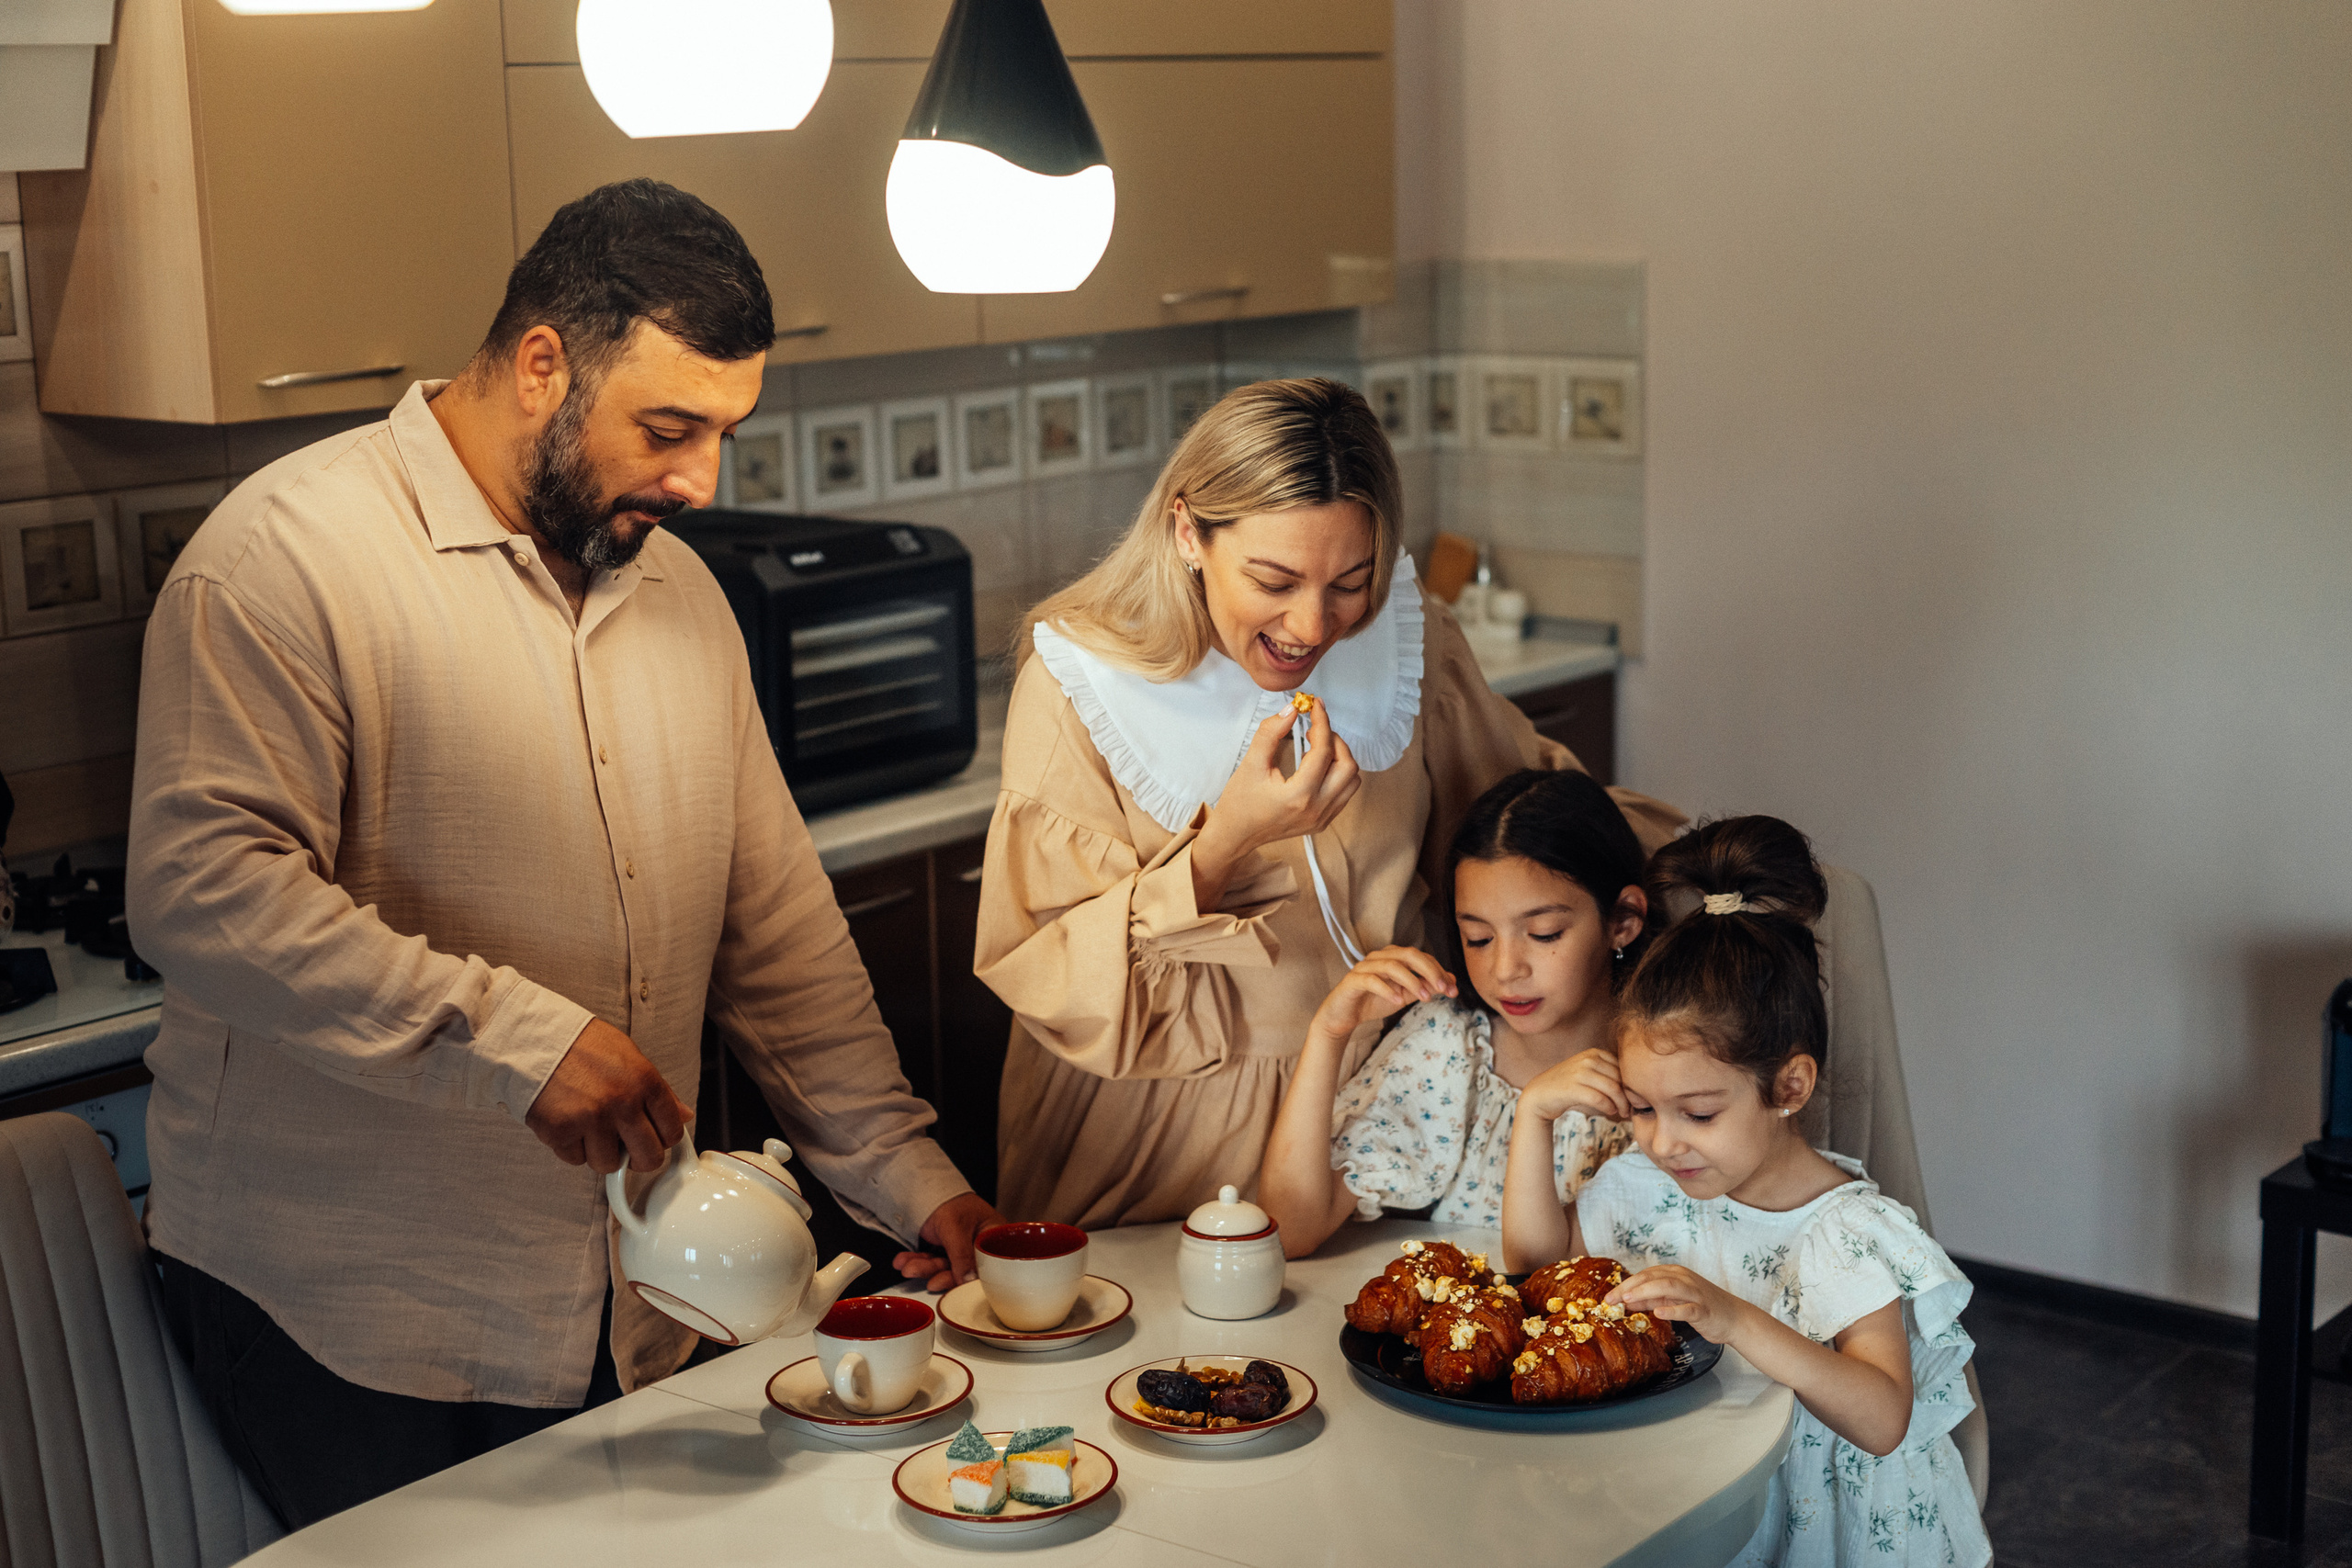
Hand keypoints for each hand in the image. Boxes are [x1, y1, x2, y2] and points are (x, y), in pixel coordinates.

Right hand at [526, 1017, 690, 1174]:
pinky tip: (568, 1123)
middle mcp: (622, 1103)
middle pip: (648, 1157)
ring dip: (601, 1153)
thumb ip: (659, 1090)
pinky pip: (575, 1159)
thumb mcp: (629, 1056)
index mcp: (644, 1081)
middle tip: (629, 1150)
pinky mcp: (561, 1133)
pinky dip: (572, 1148)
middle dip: (640, 1160)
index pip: (672, 1130)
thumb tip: (683, 1115)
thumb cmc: (581, 1044)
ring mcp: (591, 1120)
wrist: (533, 1038)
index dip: (664, 1139)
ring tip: (592, 1130)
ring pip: (609, 1164)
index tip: (656, 1138)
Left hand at [891, 1192, 1005, 1292]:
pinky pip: (932, 1262)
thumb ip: (962, 1255)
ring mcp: (961, 1249)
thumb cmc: (949, 1200)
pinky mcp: (945, 1251)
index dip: (973, 1278)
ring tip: (907, 1267)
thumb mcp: (956, 1227)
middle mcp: (979, 1245)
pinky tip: (904, 1261)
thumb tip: (968, 1281)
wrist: (924, 1188)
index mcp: (992, 1236)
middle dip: (940, 1273)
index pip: (988, 1264)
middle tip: (929, 1281)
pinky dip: (918, 1262)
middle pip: (964, 1269)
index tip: (956, 1285)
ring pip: (944, 1267)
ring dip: (924, 1268)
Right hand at [1193, 699, 1360, 900]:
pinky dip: (1338, 774)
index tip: (1316, 706)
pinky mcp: (1323, 822)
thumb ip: (1270, 733)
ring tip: (1318, 747)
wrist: (1235, 835)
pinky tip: (1318, 766)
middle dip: (1335, 741)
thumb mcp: (1251, 763)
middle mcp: (1316, 809)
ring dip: (1340, 758)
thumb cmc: (1239, 802)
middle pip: (1347, 766)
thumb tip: (1291, 710)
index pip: (1324, 751)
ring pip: (1351, 781)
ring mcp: (1322, 818)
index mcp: (1299, 795)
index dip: (1322, 723)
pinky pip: (1344, 794)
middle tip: (1316, 729)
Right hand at [1310, 945, 1455, 1040]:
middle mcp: (1379, 957)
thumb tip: (1451, 980)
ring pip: (1392, 966)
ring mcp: (1364, 967)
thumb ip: (1424, 987)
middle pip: (1408, 954)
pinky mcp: (1352, 980)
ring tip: (1424, 997)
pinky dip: (1387, 989)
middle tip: (1444, 988)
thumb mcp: (1404, 995)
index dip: (1438, 970)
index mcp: (1393, 957)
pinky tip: (1398, 1001)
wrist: (1343, 1016)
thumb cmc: (1374, 1001)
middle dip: (1429, 970)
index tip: (1453, 988)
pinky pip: (1371, 980)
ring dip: (1412, 981)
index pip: (1421, 957)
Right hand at [1518, 1047, 1628, 1122]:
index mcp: (1594, 1052)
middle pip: (1620, 1079)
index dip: (1632, 1084)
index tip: (1633, 1098)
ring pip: (1613, 1089)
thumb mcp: (1589, 1072)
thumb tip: (1636, 1085)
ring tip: (1622, 1112)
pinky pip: (1600, 1099)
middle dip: (1628, 1097)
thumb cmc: (1569, 1086)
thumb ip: (1608, 1073)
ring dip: (1621, 1104)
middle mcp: (1588, 1059)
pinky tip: (1610, 1111)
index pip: (1624, 1068)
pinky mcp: (1572, 1087)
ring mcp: (1579, 1072)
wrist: (1540, 1094)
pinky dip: (1609, 1107)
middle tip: (1630, 1109)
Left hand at [1608, 1265, 1751, 1343]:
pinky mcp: (1704, 1310)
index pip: (1645, 1274)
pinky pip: (1687, 1308)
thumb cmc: (1702, 1308)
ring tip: (1628, 1300)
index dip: (1625, 1284)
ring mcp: (1695, 1293)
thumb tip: (1625, 1300)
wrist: (1734, 1318)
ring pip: (1668, 1287)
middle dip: (1629, 1287)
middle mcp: (1684, 1279)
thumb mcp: (1672, 1301)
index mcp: (1675, 1274)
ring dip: (1646, 1292)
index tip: (1608, 1297)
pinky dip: (1672, 1310)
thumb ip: (1651, 1298)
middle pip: (1653, 1277)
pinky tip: (1658, 1313)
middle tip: (1611, 1299)